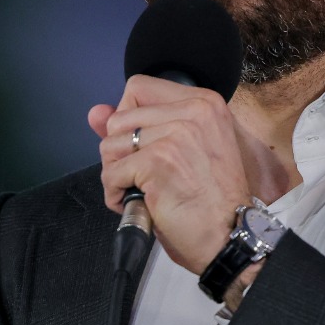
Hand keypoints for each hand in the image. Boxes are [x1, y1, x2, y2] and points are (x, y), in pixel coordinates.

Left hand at [89, 75, 248, 274]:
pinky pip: (112, 173)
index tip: (140, 146)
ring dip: (115, 174)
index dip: (128, 118)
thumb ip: (138, 126)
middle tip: (138, 176)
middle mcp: (193, 111)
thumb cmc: (212, 202)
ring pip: (111, 144)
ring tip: (137, 190)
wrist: (230, 237)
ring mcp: (176, 134)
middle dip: (119, 152)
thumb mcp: (183, 151)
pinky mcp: (159, 161)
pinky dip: (115, 194)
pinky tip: (136, 203)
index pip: (138, 88)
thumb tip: (94, 112)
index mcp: (204, 103)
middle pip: (119, 117)